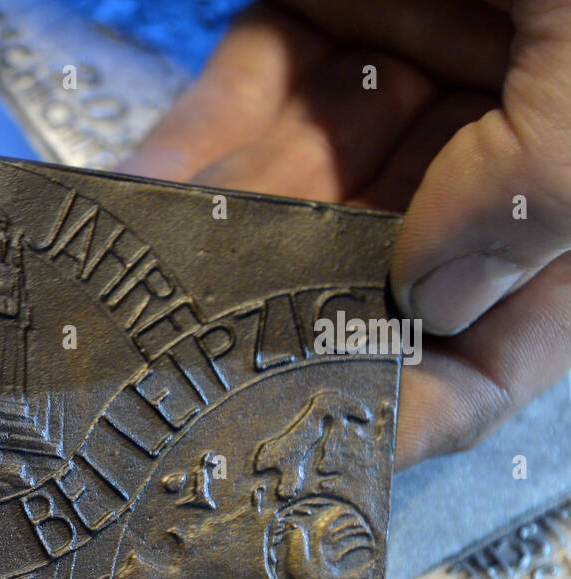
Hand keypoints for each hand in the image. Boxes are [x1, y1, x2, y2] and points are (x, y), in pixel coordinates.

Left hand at [120, 0, 570, 465]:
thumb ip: (532, 190)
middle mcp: (490, 144)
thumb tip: (429, 304)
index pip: (501, 345)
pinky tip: (128, 204)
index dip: (415, 408)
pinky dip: (189, 147)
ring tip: (130, 314)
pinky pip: (244, 92)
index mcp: (569, 189)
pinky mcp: (324, 5)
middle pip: (371, 274)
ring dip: (213, 250)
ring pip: (294, 189)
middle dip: (275, 329)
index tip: (318, 456)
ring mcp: (402, 74)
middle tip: (180, 390)